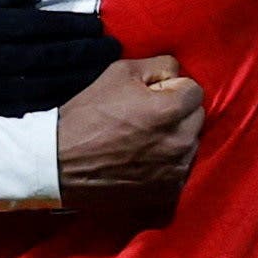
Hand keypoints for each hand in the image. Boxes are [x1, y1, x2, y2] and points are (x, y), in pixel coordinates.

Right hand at [0, 0, 114, 118]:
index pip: (35, 26)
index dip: (70, 26)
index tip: (97, 25)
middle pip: (44, 56)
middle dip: (82, 52)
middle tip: (112, 48)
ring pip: (39, 85)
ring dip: (77, 78)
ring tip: (103, 70)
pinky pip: (24, 110)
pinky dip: (54, 103)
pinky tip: (77, 96)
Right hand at [52, 55, 205, 201]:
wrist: (61, 164)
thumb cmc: (88, 114)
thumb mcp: (120, 72)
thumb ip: (159, 66)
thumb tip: (178, 74)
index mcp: (171, 110)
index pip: (195, 91)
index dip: (173, 89)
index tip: (151, 96)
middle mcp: (181, 141)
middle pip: (196, 118)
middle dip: (178, 113)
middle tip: (147, 117)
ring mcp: (177, 170)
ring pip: (191, 144)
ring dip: (175, 138)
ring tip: (143, 140)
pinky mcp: (168, 192)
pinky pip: (181, 169)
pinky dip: (168, 163)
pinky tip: (143, 160)